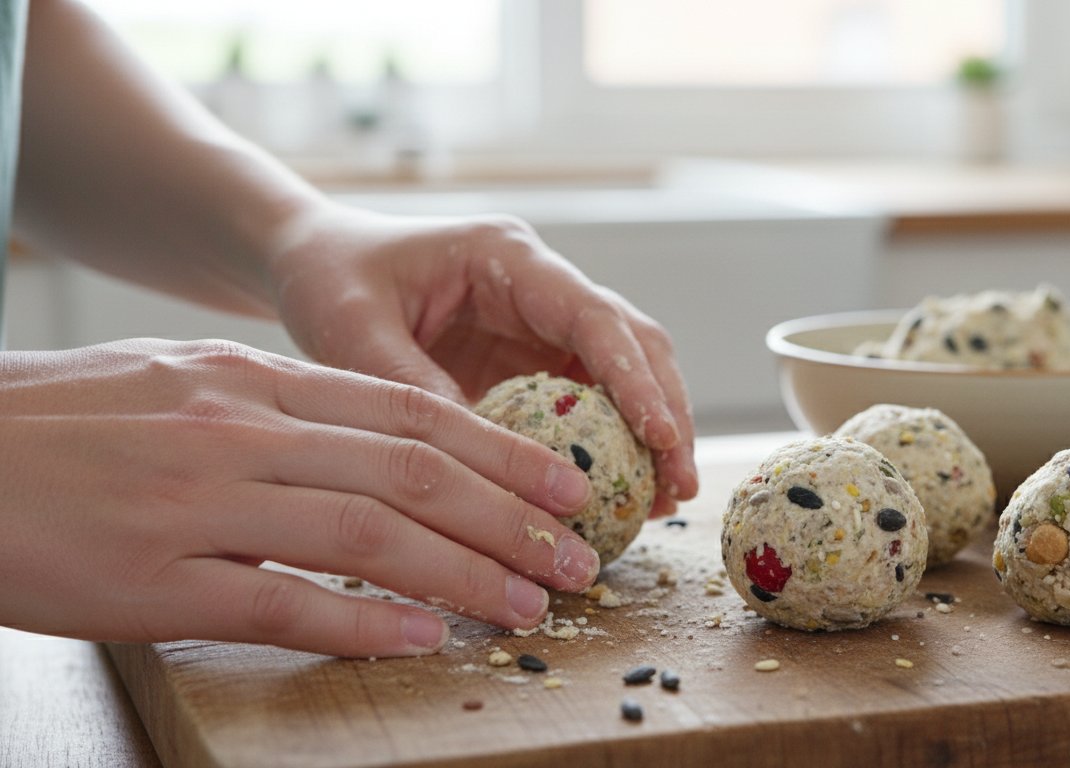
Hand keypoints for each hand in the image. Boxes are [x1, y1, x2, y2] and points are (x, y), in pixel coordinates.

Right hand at [0, 339, 601, 657]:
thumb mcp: (180, 385)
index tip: (564, 485)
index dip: (502, 452)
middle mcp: (242, 432)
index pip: (412, 413)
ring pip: (369, 535)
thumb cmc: (65, 425)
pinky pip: (284, 602)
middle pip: (413, 473)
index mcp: (255, 382)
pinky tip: (426, 637)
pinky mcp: (155, 579)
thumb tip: (373, 445)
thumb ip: (279, 410)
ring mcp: (200, 503)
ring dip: (465, 574)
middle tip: (576, 558)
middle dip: (511, 519)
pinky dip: (366, 622)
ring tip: (528, 606)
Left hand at [267, 206, 698, 514]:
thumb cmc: (329, 279)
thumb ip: (412, 386)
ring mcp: (539, 322)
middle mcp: (539, 285)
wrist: (314, 263)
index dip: (636, 378)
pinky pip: (586, 401)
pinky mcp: (529, 359)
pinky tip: (618, 492)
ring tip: (666, 499)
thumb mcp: (352, 328)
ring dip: (650, 431)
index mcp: (506, 257)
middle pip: (632, 342)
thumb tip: (481, 461)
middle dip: (665, 411)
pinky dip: (608, 444)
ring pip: (624, 372)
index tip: (663, 437)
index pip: (593, 316)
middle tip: (680, 483)